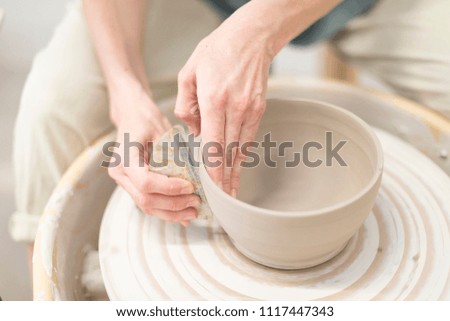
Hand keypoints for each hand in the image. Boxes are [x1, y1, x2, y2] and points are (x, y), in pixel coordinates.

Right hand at [108, 80, 199, 225]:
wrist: (130, 115)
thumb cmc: (145, 119)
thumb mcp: (161, 130)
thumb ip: (174, 154)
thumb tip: (195, 177)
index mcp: (124, 157)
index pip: (146, 182)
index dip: (169, 188)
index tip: (190, 187)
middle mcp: (119, 173)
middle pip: (146, 199)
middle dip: (174, 204)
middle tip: (196, 202)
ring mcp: (124, 182)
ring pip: (147, 207)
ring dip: (171, 213)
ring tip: (192, 212)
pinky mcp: (132, 186)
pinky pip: (148, 204)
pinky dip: (166, 211)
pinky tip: (183, 214)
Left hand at [175, 15, 272, 196]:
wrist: (251, 38)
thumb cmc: (216, 52)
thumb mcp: (188, 73)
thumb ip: (185, 106)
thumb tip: (193, 132)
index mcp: (214, 100)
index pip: (213, 144)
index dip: (213, 170)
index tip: (211, 189)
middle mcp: (235, 108)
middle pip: (229, 152)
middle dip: (224, 179)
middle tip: (221, 201)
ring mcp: (251, 110)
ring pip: (241, 148)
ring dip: (235, 172)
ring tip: (231, 192)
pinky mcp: (260, 109)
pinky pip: (249, 137)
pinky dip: (242, 155)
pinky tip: (238, 167)